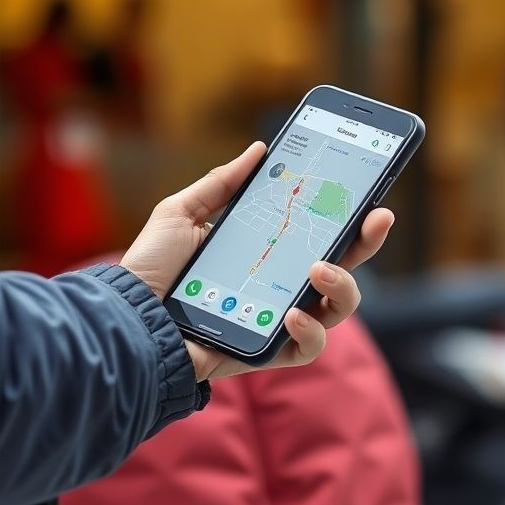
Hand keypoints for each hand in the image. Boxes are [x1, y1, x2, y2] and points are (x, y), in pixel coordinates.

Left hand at [121, 141, 394, 381]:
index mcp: (263, 252)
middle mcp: (276, 286)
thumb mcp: (181, 213)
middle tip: (376, 218)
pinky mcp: (265, 352)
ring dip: (343, 286)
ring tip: (320, 269)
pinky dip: (308, 332)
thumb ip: (221, 184)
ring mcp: (275, 321)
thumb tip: (259, 152)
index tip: (368, 192)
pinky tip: (293, 313)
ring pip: (336, 310)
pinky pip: (306, 349)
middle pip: (341, 268)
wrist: (128, 316)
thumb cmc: (150, 269)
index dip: (347, 215)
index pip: (316, 233)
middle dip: (367, 242)